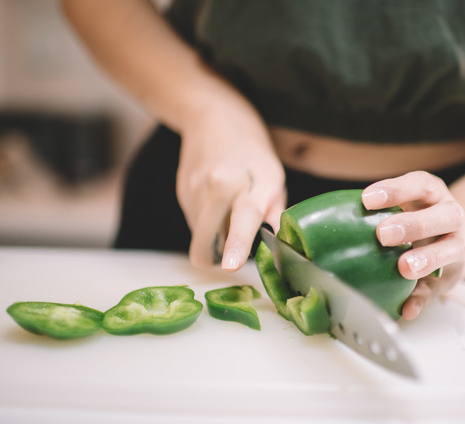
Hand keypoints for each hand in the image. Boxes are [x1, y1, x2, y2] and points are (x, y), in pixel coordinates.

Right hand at [176, 87, 285, 270]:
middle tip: (237, 250)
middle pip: (207, 240)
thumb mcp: (275, 176)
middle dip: (219, 256)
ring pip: (200, 237)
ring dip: (214, 238)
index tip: (232, 265)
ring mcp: (196, 189)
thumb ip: (275, 210)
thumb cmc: (252, 152)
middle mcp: (220, 184)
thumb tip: (282, 242)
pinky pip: (194, 225)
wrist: (213, 117)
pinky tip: (216, 204)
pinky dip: (206, 224)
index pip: (245, 214)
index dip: (238, 243)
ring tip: (229, 213)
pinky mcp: (182, 193)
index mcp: (253, 179)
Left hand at [362, 171, 464, 319]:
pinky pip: (438, 289)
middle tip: (383, 235)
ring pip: (450, 249)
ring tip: (404, 268)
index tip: (367, 200)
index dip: (395, 190)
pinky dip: (422, 299)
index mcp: (432, 194)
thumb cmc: (418, 217)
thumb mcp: (405, 203)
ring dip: (427, 259)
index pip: (418, 185)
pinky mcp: (451, 276)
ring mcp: (455, 245)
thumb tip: (319, 217)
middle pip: (442, 215)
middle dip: (413, 225)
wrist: (457, 238)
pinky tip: (407, 308)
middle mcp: (450, 215)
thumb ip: (374, 209)